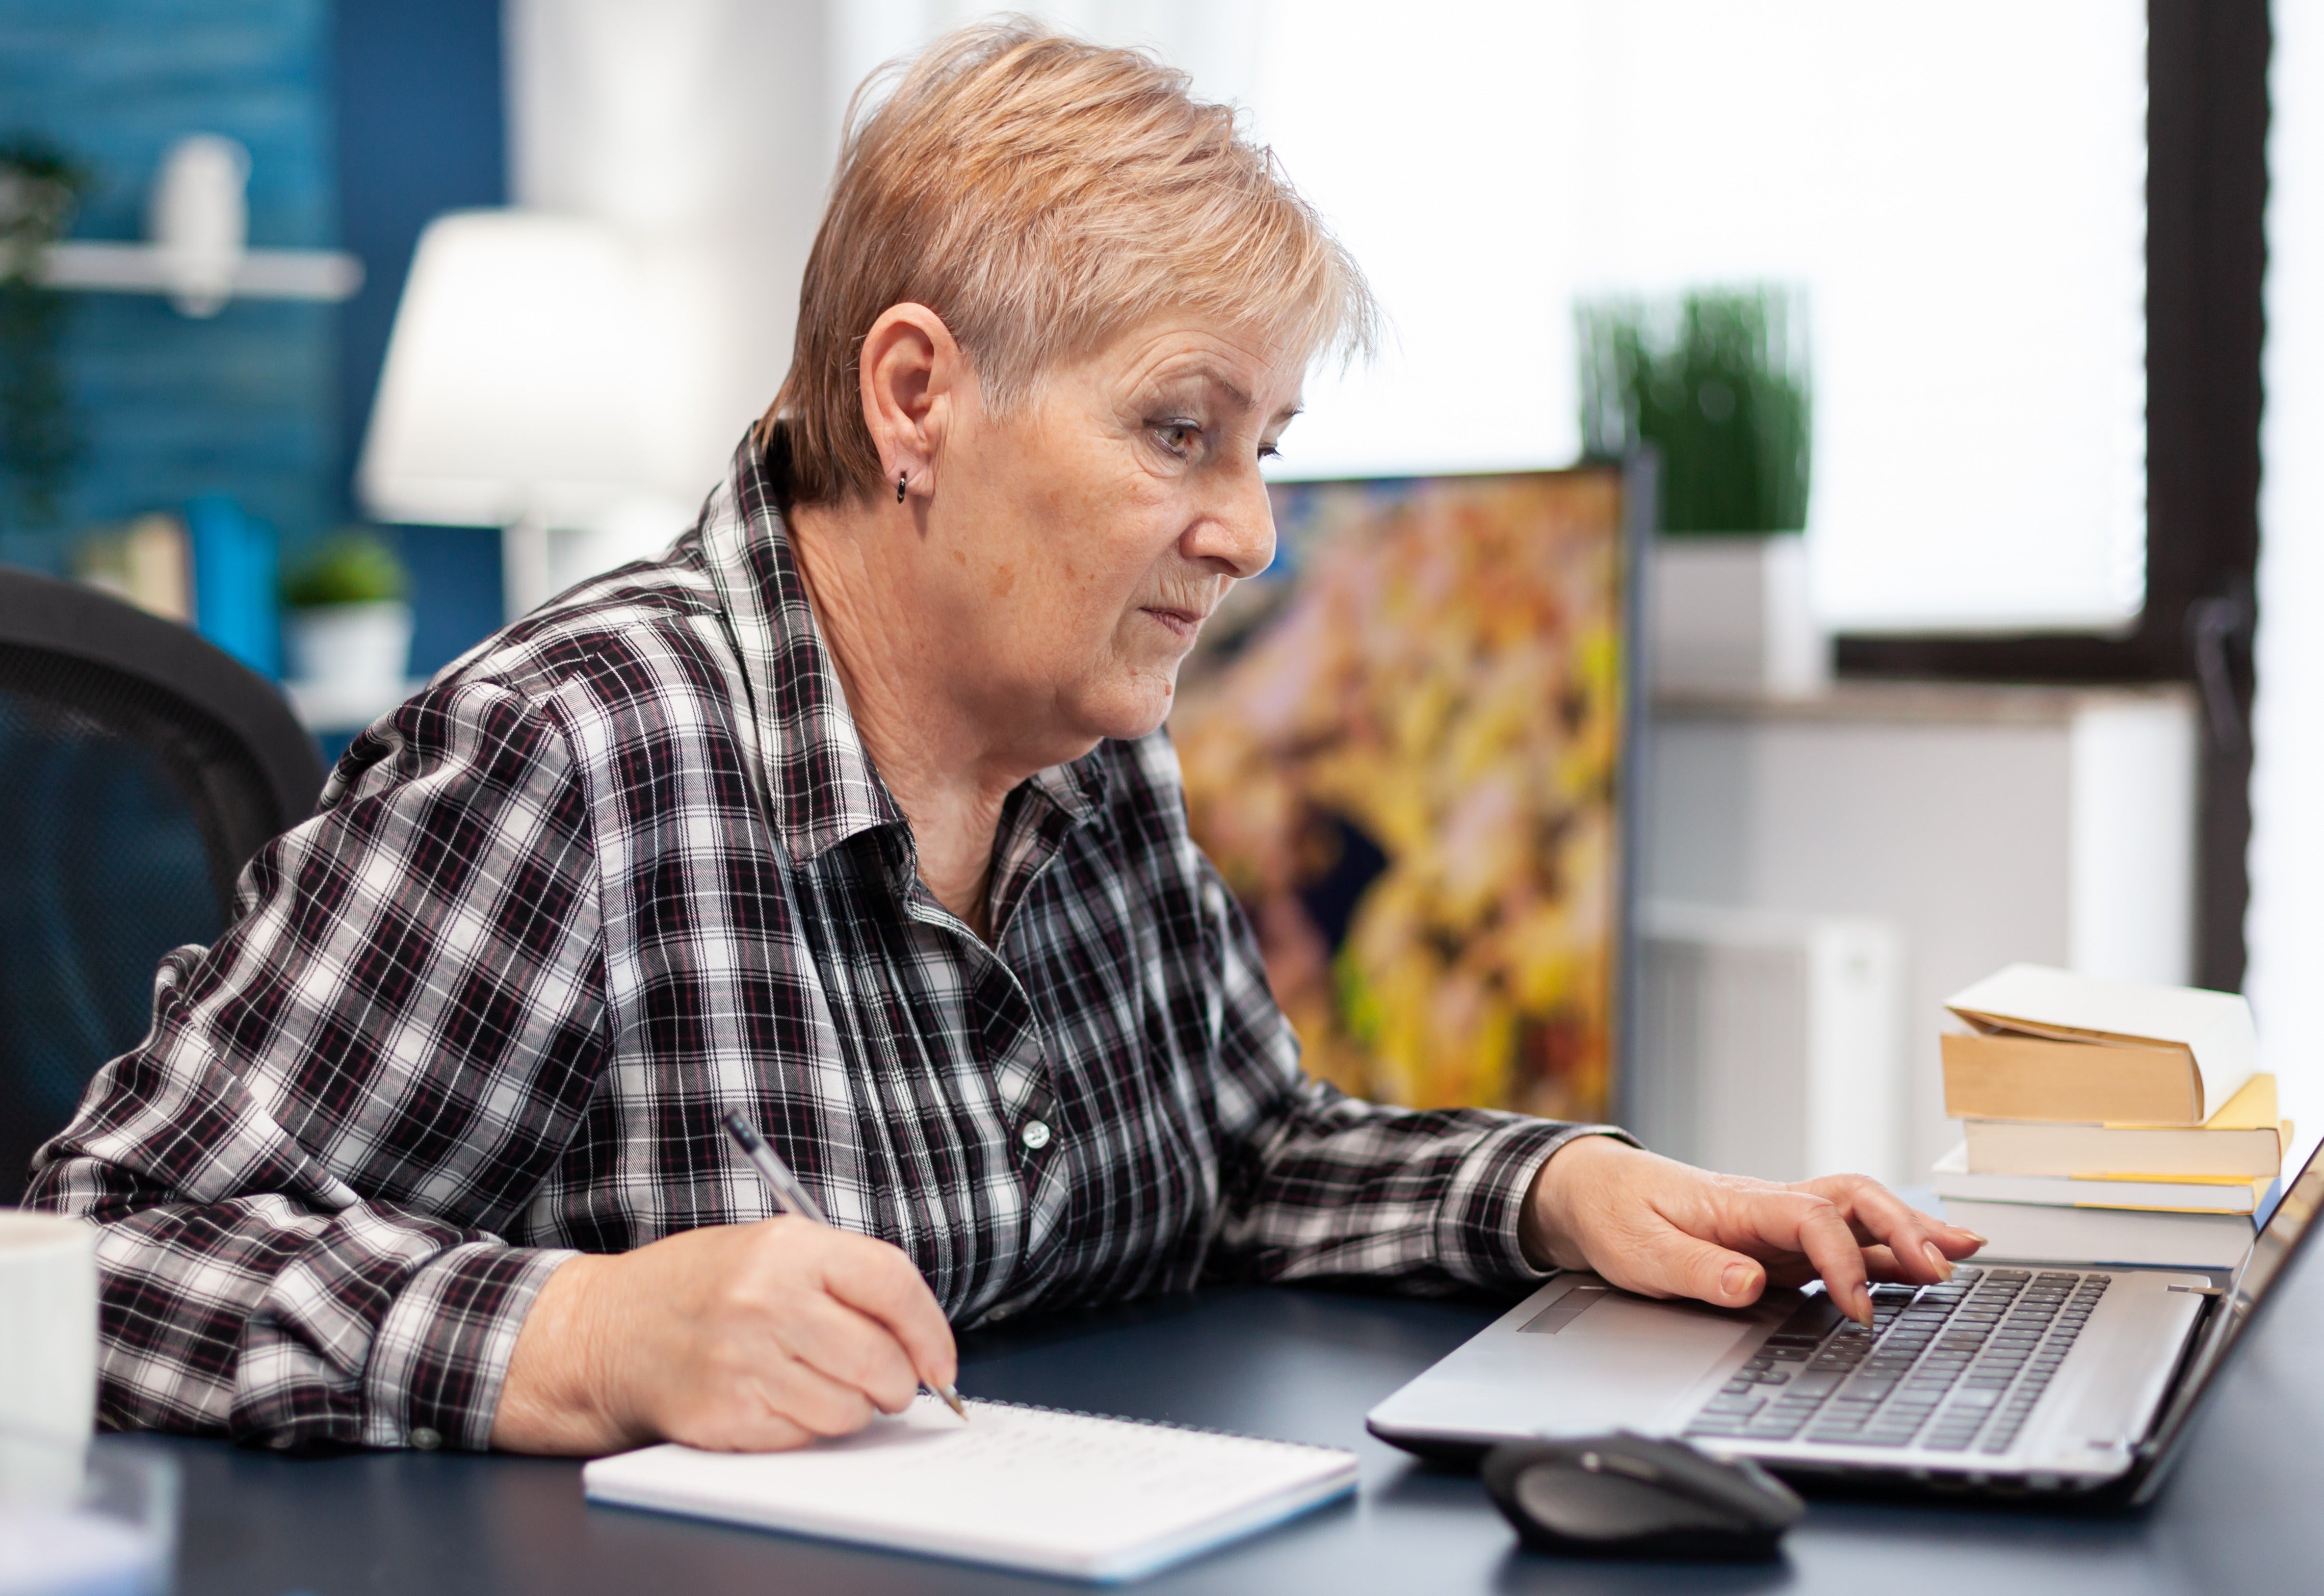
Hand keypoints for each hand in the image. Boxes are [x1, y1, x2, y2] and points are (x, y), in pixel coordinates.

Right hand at [491, 1218, 957, 1454]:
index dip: (931, 1330)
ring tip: (819, 1385)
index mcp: (789, 1248)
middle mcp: (768, 1301)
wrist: (606, 1331)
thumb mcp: (771, 1250)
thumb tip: (920, 1338)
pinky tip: (779, 1401)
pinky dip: (807, 1429)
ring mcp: (745, 1361)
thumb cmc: (699, 1289)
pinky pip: (805, 1438)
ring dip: (851, 1409)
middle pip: (880, 1358)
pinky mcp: (725, 1414)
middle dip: (897, 1382)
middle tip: (885, 1382)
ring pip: (849, 1409)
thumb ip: (844, 1279)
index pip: (893, 1284)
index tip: (940, 1361)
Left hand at [1519, 1136, 1984, 1325]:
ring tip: (1965, 1253)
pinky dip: (1889, 1248)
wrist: (1593, 1192)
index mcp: (1737, 1203)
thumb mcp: (1639, 1250)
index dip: (1843, 1261)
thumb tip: (1749, 1283)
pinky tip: (1923, 1265)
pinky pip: (1846, 1238)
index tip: (1859, 1308)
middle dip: (1903, 1229)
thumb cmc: (1616, 1215)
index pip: (1811, 1219)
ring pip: (1859, 1212)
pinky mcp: (1781, 1241)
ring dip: (1911, 1230)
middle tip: (1944, 1266)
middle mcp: (1768, 1205)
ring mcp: (1778, 1220)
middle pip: (1852, 1199)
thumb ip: (1695, 1269)